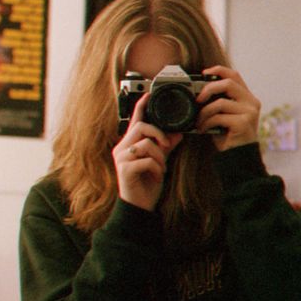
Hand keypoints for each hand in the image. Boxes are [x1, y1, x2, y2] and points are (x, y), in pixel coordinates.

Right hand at [112, 93, 182, 210]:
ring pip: (144, 144)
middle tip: (167, 145)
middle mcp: (122, 148)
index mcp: (129, 143)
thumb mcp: (160, 161)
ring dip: (159, 156)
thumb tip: (179, 133)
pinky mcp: (124, 170)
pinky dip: (156, 167)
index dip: (141, 106)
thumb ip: (166, 146)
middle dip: (158, 134)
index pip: (134, 120)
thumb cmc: (146, 183)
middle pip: (141, 127)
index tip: (149, 94)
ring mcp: (121, 159)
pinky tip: (157, 175)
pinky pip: (145, 160)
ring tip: (161, 167)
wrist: (139, 207)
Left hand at [196, 65, 260, 151]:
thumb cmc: (229, 137)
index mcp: (248, 98)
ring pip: (220, 102)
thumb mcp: (224, 115)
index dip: (219, 70)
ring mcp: (250, 113)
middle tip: (197, 100)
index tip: (204, 73)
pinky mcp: (243, 124)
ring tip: (199, 121)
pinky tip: (203, 130)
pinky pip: (219, 117)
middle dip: (208, 89)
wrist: (238, 159)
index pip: (235, 75)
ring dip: (204, 112)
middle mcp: (252, 103)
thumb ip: (219, 101)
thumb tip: (198, 92)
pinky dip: (207, 123)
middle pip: (228, 83)